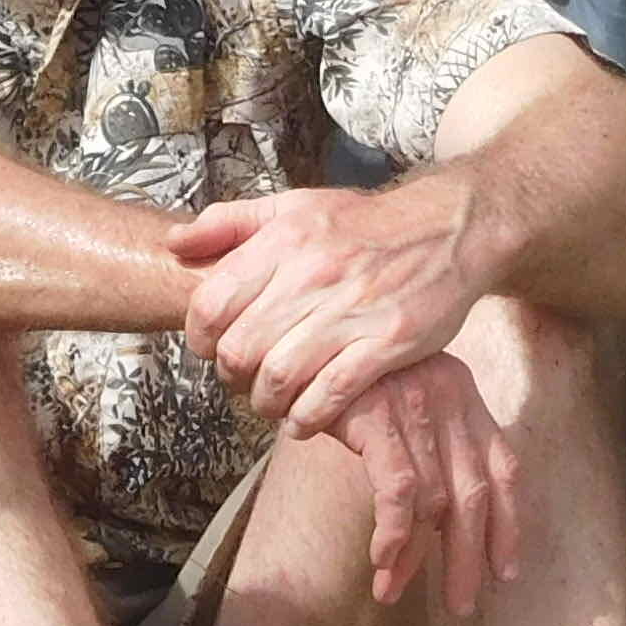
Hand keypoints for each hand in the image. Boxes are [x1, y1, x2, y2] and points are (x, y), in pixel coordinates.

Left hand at [171, 175, 486, 432]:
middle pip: (240, 349)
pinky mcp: (389, 341)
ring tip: (272, 404)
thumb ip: (231, 222)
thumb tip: (174, 242)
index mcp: (285, 241)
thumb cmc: (364, 223)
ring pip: (280, 377)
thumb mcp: (295, 205)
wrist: (451, 226)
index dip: (200, 338)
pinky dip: (308, 417)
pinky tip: (304, 420)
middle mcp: (313, 274)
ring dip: (266, 404)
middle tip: (243, 383)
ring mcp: (353, 310)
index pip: (211, 304)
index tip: (212, 349)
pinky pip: (331, 393)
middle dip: (231, 378)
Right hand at [329, 349, 519, 617]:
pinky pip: (398, 492)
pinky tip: (381, 561)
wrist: (293, 326)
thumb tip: (431, 506)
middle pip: (475, 494)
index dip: (508, 523)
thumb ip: (421, 436)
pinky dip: (394, 534)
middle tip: (461, 604)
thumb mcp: (394, 393)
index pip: (503, 466)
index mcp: (461, 392)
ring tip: (392, 592)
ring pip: (436, 502)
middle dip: (469, 556)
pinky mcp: (379, 416)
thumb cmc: (336, 366)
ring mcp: (415, 405)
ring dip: (416, 558)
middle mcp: (449, 397)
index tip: (505, 570)